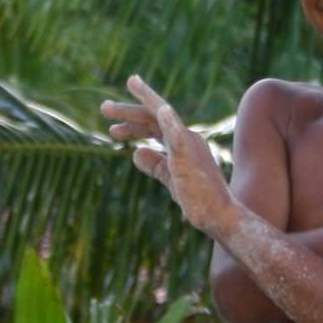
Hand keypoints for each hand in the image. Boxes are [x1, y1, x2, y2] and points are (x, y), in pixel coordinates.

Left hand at [102, 75, 235, 236]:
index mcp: (182, 143)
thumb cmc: (197, 199)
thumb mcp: (170, 178)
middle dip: (127, 112)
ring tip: (107, 109)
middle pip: (152, 117)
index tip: (113, 129)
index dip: (133, 126)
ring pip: (159, 117)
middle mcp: (186, 137)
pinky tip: (161, 109)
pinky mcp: (189, 155)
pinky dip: (169, 120)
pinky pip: (178, 134)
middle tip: (104, 108)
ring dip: (133, 111)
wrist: (218, 215)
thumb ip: (155, 165)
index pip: (154, 126)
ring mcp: (188, 143)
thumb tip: (136, 153)